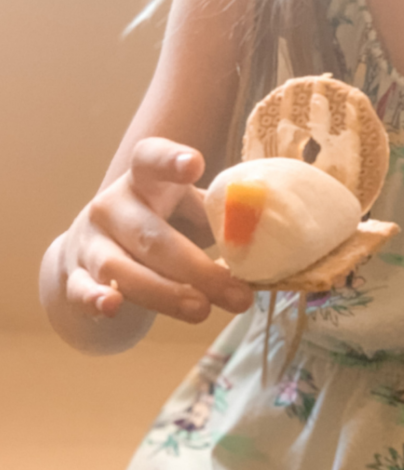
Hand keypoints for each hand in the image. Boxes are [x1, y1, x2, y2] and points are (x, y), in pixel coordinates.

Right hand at [56, 138, 253, 324]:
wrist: (96, 245)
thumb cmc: (161, 222)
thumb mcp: (188, 209)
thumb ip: (218, 218)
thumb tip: (261, 240)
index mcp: (144, 178)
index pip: (152, 159)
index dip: (171, 161)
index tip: (194, 165)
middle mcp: (113, 206)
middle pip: (152, 235)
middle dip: (197, 268)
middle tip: (235, 292)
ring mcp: (91, 242)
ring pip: (122, 268)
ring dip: (165, 293)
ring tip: (202, 310)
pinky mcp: (76, 276)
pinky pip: (82, 290)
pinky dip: (95, 300)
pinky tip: (113, 307)